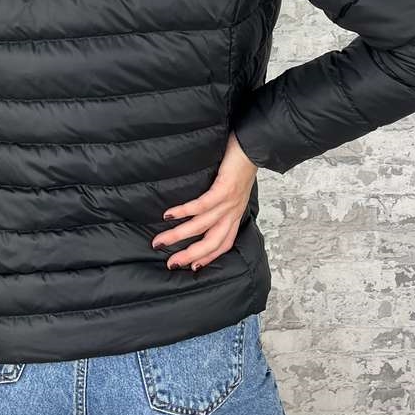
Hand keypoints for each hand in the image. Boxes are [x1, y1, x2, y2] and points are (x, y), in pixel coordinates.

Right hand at [151, 131, 258, 271]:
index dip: (208, 257)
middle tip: (170, 263)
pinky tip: (170, 214)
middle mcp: (233, 212)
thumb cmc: (240, 164)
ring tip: (160, 240)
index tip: (192, 267)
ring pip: (202, 226)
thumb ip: (220, 200)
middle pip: (212, 243)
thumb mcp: (233, 188)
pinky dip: (184, 211)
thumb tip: (200, 207)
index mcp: (235, 214)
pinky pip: (202, 205)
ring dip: (179, 235)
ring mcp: (229, 202)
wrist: (254, 147)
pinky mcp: (224, 189)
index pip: (223, 243)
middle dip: (190, 255)